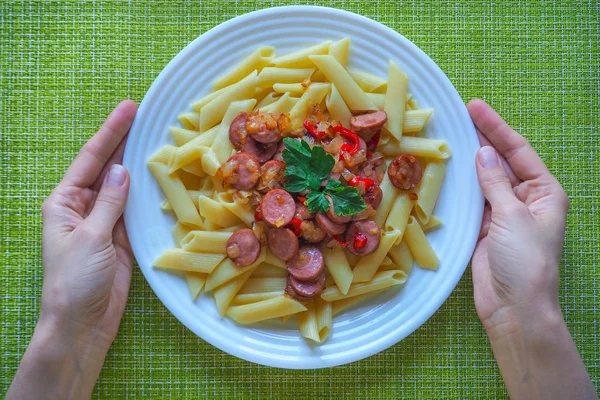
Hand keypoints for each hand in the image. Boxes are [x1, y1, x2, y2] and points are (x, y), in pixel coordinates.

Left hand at [41, 99, 136, 344]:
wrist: (83, 322)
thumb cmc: (75, 280)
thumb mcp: (90, 237)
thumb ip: (109, 203)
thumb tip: (122, 170)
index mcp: (64, 202)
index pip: (90, 159)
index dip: (111, 132)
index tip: (129, 109)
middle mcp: (83, 206)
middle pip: (106, 167)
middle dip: (123, 141)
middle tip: (144, 114)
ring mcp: (104, 221)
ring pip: (123, 186)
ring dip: (137, 164)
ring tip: (155, 139)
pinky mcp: (121, 236)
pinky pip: (134, 208)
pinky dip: (146, 192)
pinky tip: (158, 176)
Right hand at [468, 99, 568, 328]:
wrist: (514, 307)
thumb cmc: (525, 261)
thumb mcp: (513, 216)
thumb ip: (495, 183)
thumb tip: (482, 154)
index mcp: (544, 192)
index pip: (519, 151)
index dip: (496, 128)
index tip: (475, 107)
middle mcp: (525, 199)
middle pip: (501, 162)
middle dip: (482, 140)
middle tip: (459, 115)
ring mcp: (503, 213)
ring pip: (484, 180)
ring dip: (469, 162)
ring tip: (450, 136)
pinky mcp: (484, 228)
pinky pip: (472, 200)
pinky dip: (460, 186)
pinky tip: (447, 171)